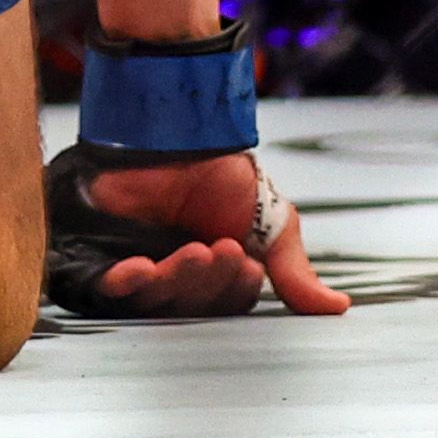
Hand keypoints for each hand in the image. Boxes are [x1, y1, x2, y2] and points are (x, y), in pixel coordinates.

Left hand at [42, 143, 350, 319]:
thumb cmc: (222, 174)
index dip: (234, 288)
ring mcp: (135, 268)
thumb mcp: (271, 224)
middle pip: (190, 306)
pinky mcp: (98, 253)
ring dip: (176, 278)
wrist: (177, 128)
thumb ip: (295, 270)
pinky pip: (104, 285)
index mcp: (213, 280)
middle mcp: (174, 280)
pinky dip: (122, 283)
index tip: (246, 260)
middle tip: (218, 247)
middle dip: (207, 280)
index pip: (226, 304)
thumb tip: (339, 309)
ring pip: (154, 297)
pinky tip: (139, 269)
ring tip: (192, 250)